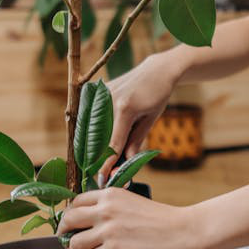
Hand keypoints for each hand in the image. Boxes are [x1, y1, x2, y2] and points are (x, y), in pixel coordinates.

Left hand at [56, 188, 200, 248]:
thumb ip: (112, 208)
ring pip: (75, 243)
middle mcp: (106, 209)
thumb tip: (92, 222)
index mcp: (110, 194)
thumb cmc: (164, 220)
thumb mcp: (133, 203)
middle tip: (70, 243)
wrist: (185, 231)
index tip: (72, 225)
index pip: (76, 202)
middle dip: (65, 234)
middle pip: (68, 220)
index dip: (71, 216)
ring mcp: (108, 230)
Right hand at [97, 53, 176, 185]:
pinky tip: (93, 141)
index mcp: (125, 109)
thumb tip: (124, 162)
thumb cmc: (158, 95)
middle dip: (97, 157)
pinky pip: (91, 115)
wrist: (156, 70)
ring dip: (92, 144)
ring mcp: (101, 94)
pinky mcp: (98, 91)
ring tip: (94, 160)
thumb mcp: (150, 119)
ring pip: (91, 126)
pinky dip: (92, 129)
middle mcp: (108, 100)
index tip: (102, 179)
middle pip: (98, 136)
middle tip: (99, 173)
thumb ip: (135, 141)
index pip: (113, 143)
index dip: (107, 164)